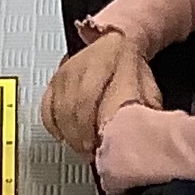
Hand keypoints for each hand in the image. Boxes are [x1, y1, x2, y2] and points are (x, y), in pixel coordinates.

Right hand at [39, 32, 160, 156]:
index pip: (87, 96)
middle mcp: (80, 63)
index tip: (98, 145)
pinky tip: (65, 135)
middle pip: (70, 106)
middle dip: (79, 136)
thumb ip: (142, 106)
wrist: (117, 41)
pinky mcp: (54, 80)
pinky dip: (53, 125)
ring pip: (57, 109)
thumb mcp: (147, 85)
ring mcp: (64, 71)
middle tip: (91, 152)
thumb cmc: (133, 68)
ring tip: (82, 147)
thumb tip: (140, 130)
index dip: (90, 126)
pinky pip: (46, 107)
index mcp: (105, 60)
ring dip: (68, 134)